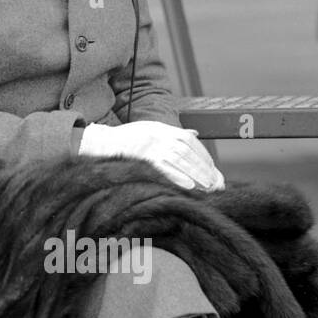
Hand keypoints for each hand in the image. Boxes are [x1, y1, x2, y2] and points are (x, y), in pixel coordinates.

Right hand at [78, 119, 222, 190]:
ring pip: (180, 161)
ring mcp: (152, 146)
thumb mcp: (152, 129)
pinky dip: (178, 178)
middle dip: (203, 169)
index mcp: (163, 129)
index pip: (190, 141)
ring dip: (196, 175)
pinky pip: (165, 169)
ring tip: (207, 188)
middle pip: (188, 152)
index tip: (212, 170)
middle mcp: (160, 135)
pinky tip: (189, 187)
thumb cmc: (128, 139)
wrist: (102, 143)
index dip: (203, 156)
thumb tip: (195, 133)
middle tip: (215, 184)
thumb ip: (174, 133)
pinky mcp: (143, 158)